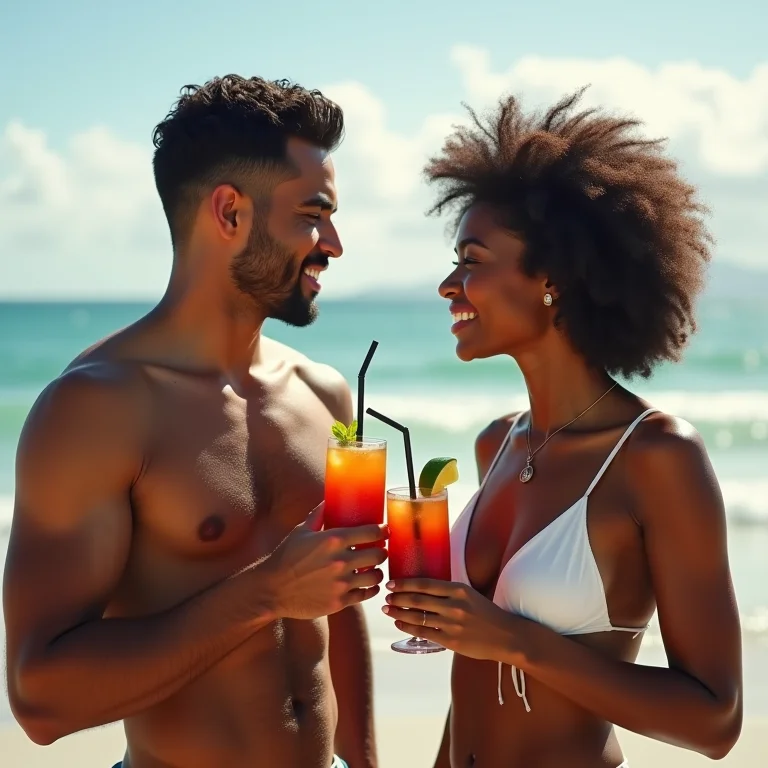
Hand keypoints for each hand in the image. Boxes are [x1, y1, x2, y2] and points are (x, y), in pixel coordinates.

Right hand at [262, 502, 388, 620]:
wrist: (271, 589)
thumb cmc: (285, 557)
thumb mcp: (301, 531)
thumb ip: (318, 515)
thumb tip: (328, 500)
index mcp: (333, 540)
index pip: (371, 532)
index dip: (382, 531)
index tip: (385, 531)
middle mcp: (340, 561)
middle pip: (378, 555)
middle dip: (382, 552)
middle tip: (380, 551)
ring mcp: (341, 583)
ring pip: (376, 576)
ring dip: (377, 571)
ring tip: (373, 569)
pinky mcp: (339, 602)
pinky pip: (366, 595)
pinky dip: (371, 589)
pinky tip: (369, 585)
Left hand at [383, 578, 521, 662]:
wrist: (506, 636)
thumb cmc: (486, 614)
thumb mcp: (469, 595)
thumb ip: (448, 592)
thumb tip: (421, 590)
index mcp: (458, 590)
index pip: (424, 584)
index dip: (404, 584)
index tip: (391, 583)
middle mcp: (454, 605)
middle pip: (417, 599)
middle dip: (397, 598)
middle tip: (385, 597)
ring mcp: (452, 624)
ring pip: (417, 616)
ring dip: (398, 613)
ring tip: (387, 610)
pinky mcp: (451, 641)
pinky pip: (423, 632)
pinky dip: (408, 627)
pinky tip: (399, 624)